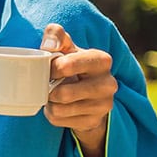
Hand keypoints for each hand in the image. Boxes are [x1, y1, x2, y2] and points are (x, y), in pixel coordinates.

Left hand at [41, 23, 116, 151]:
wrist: (88, 93)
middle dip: (49, 90)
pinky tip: (59, 106)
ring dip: (49, 103)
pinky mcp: (94, 121)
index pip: (66, 66)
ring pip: (59, 109)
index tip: (49, 69)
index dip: (51, 68)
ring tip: (53, 95)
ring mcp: (103, 105)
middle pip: (64, 93)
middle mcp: (108, 83)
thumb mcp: (66, 47)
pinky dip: (52, 114)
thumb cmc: (73, 64)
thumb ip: (56, 35)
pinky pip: (59, 120)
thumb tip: (48, 45)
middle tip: (48, 85)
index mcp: (102, 60)